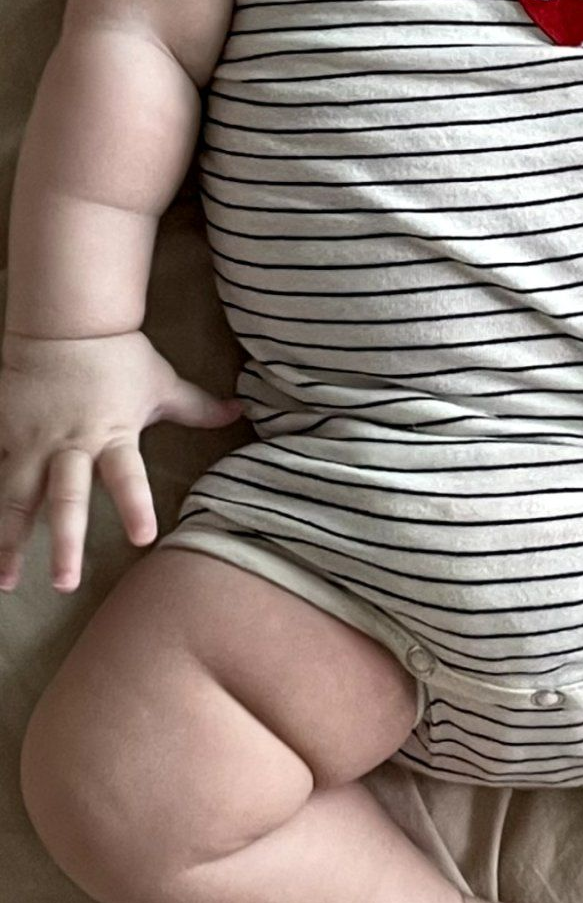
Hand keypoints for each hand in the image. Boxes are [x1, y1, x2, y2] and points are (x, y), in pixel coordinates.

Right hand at [0, 329, 242, 593]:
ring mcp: (31, 442)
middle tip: (65, 583)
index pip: (128, 476)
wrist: (63, 319)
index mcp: (113, 435)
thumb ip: (197, 407)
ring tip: (6, 581)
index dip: (135, 505)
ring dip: (10, 542)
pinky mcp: (5, 433)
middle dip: (65, 543)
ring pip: (17, 500)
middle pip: (66, 500)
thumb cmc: (118, 355)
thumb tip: (240, 411)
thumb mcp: (162, 382)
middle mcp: (70, 445)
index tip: (142, 538)